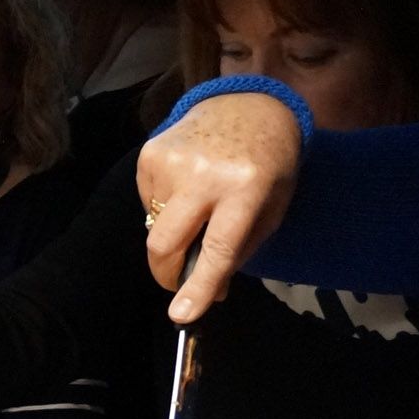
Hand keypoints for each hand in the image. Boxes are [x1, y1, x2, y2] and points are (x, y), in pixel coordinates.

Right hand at [137, 92, 303, 323]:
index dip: (198, 285)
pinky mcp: (150, 154)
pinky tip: (185, 187)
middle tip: (178, 283)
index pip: (217, 247)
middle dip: (167, 273)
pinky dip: (163, 208)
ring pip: (154, 227)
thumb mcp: (272, 208)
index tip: (181, 315)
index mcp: (245, 188)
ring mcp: (172, 161)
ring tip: (197, 209)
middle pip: (165, 243)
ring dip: (172, 233)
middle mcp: (204, 174)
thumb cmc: (269, 163)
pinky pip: (147, 203)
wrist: (249, 104)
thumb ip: (240, 250)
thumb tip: (207, 292)